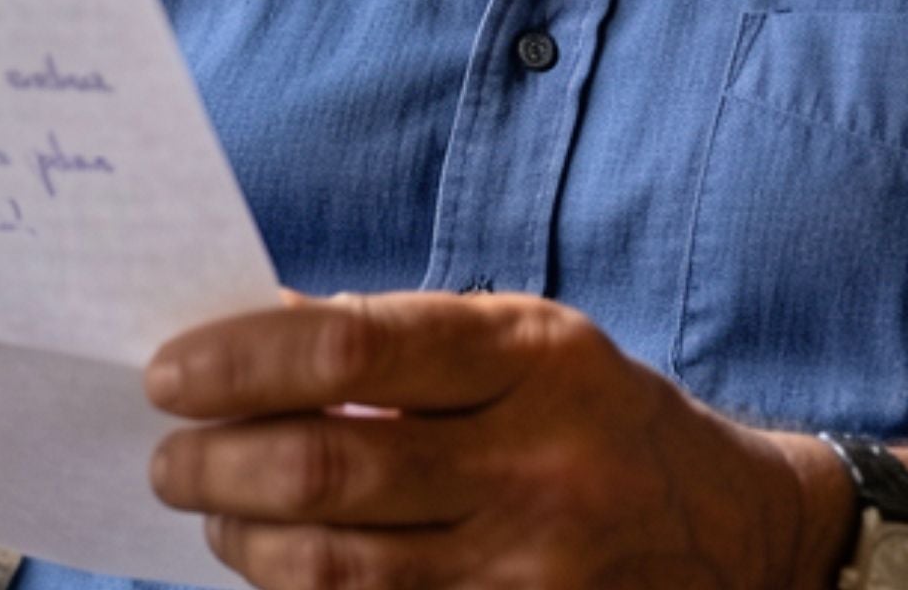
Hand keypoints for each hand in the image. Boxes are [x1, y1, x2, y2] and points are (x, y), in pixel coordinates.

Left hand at [146, 290, 829, 589]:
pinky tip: (272, 574)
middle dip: (220, 465)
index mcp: (531, 353)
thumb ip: (402, 341)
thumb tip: (252, 341)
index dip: (243, 360)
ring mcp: (533, 571)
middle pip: (332, 467)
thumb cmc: (599, 414)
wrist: (740, 534)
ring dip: (247, 543)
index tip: (170, 372)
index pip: (354, 343)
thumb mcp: (523, 341)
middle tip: (167, 457)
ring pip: (341, 570)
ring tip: (210, 516)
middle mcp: (536, 461)